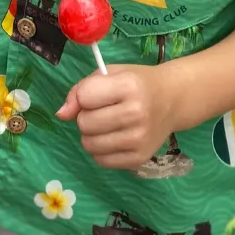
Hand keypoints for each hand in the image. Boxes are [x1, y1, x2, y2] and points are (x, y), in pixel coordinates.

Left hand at [56, 64, 177, 170]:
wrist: (172, 100)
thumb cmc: (137, 83)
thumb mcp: (110, 74)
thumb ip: (81, 89)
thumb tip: (61, 115)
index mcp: (128, 86)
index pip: (85, 97)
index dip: (84, 95)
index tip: (97, 93)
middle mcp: (135, 114)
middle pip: (84, 123)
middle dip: (86, 116)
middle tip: (103, 110)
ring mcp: (138, 139)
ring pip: (89, 145)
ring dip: (91, 135)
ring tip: (107, 125)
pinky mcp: (139, 159)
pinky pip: (101, 161)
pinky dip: (101, 150)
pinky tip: (114, 138)